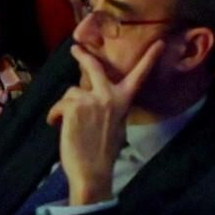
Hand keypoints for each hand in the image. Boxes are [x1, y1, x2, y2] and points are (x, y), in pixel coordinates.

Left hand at [48, 41, 163, 205]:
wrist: (92, 172)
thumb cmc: (103, 152)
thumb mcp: (116, 124)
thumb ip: (110, 106)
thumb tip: (94, 94)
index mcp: (123, 101)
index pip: (139, 76)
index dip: (149, 58)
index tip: (160, 43)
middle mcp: (109, 96)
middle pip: (94, 67)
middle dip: (83, 56)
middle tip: (75, 49)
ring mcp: (91, 99)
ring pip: (72, 92)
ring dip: (65, 106)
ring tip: (65, 124)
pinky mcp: (74, 106)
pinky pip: (59, 105)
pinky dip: (54, 116)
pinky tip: (56, 126)